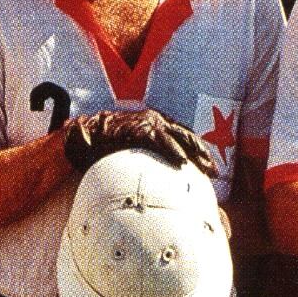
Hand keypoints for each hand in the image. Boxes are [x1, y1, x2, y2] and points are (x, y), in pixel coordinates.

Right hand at [61, 109, 216, 176]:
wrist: (82, 133)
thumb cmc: (104, 144)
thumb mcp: (131, 149)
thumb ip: (146, 157)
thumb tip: (156, 177)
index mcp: (155, 123)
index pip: (183, 136)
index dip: (197, 151)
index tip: (210, 167)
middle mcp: (154, 119)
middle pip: (185, 136)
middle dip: (202, 153)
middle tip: (215, 171)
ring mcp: (146, 121)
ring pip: (177, 137)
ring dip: (192, 154)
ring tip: (204, 169)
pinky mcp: (137, 127)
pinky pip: (159, 140)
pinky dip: (172, 151)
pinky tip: (182, 164)